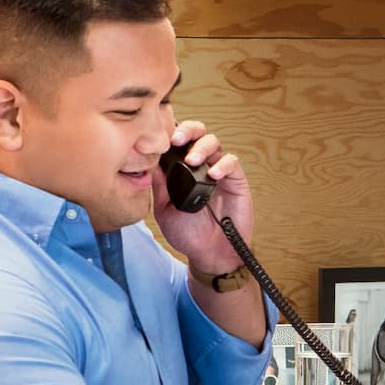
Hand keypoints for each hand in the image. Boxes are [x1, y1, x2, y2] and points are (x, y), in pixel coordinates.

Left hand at [152, 120, 253, 273]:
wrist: (210, 254)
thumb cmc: (188, 234)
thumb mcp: (165, 208)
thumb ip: (159, 184)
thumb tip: (148, 161)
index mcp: (182, 169)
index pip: (178, 142)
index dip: (170, 134)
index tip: (159, 139)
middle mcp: (201, 165)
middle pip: (198, 133)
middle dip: (188, 130)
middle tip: (177, 140)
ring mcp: (219, 171)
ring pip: (214, 142)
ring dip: (202, 146)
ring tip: (193, 160)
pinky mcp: (236, 180)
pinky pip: (232, 162)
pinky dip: (223, 164)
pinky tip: (213, 175)